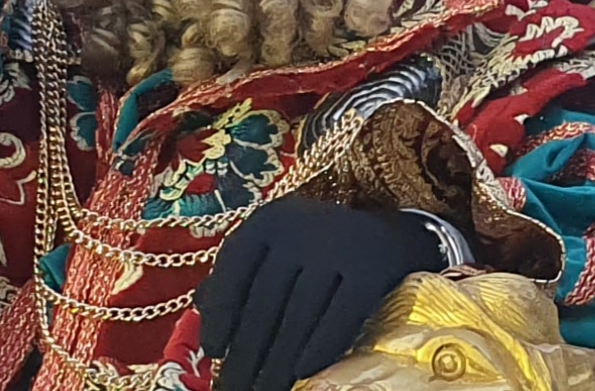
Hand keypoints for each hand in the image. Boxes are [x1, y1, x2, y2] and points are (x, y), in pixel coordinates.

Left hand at [197, 198, 445, 390]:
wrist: (395, 236)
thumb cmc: (323, 248)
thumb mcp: (280, 247)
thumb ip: (241, 272)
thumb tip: (199, 307)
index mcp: (271, 220)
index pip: (235, 267)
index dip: (221, 312)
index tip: (213, 351)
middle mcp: (301, 228)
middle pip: (264, 301)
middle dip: (247, 353)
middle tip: (235, 388)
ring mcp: (338, 247)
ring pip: (298, 316)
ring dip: (278, 362)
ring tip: (266, 390)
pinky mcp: (372, 270)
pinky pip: (339, 318)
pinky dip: (319, 348)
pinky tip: (304, 373)